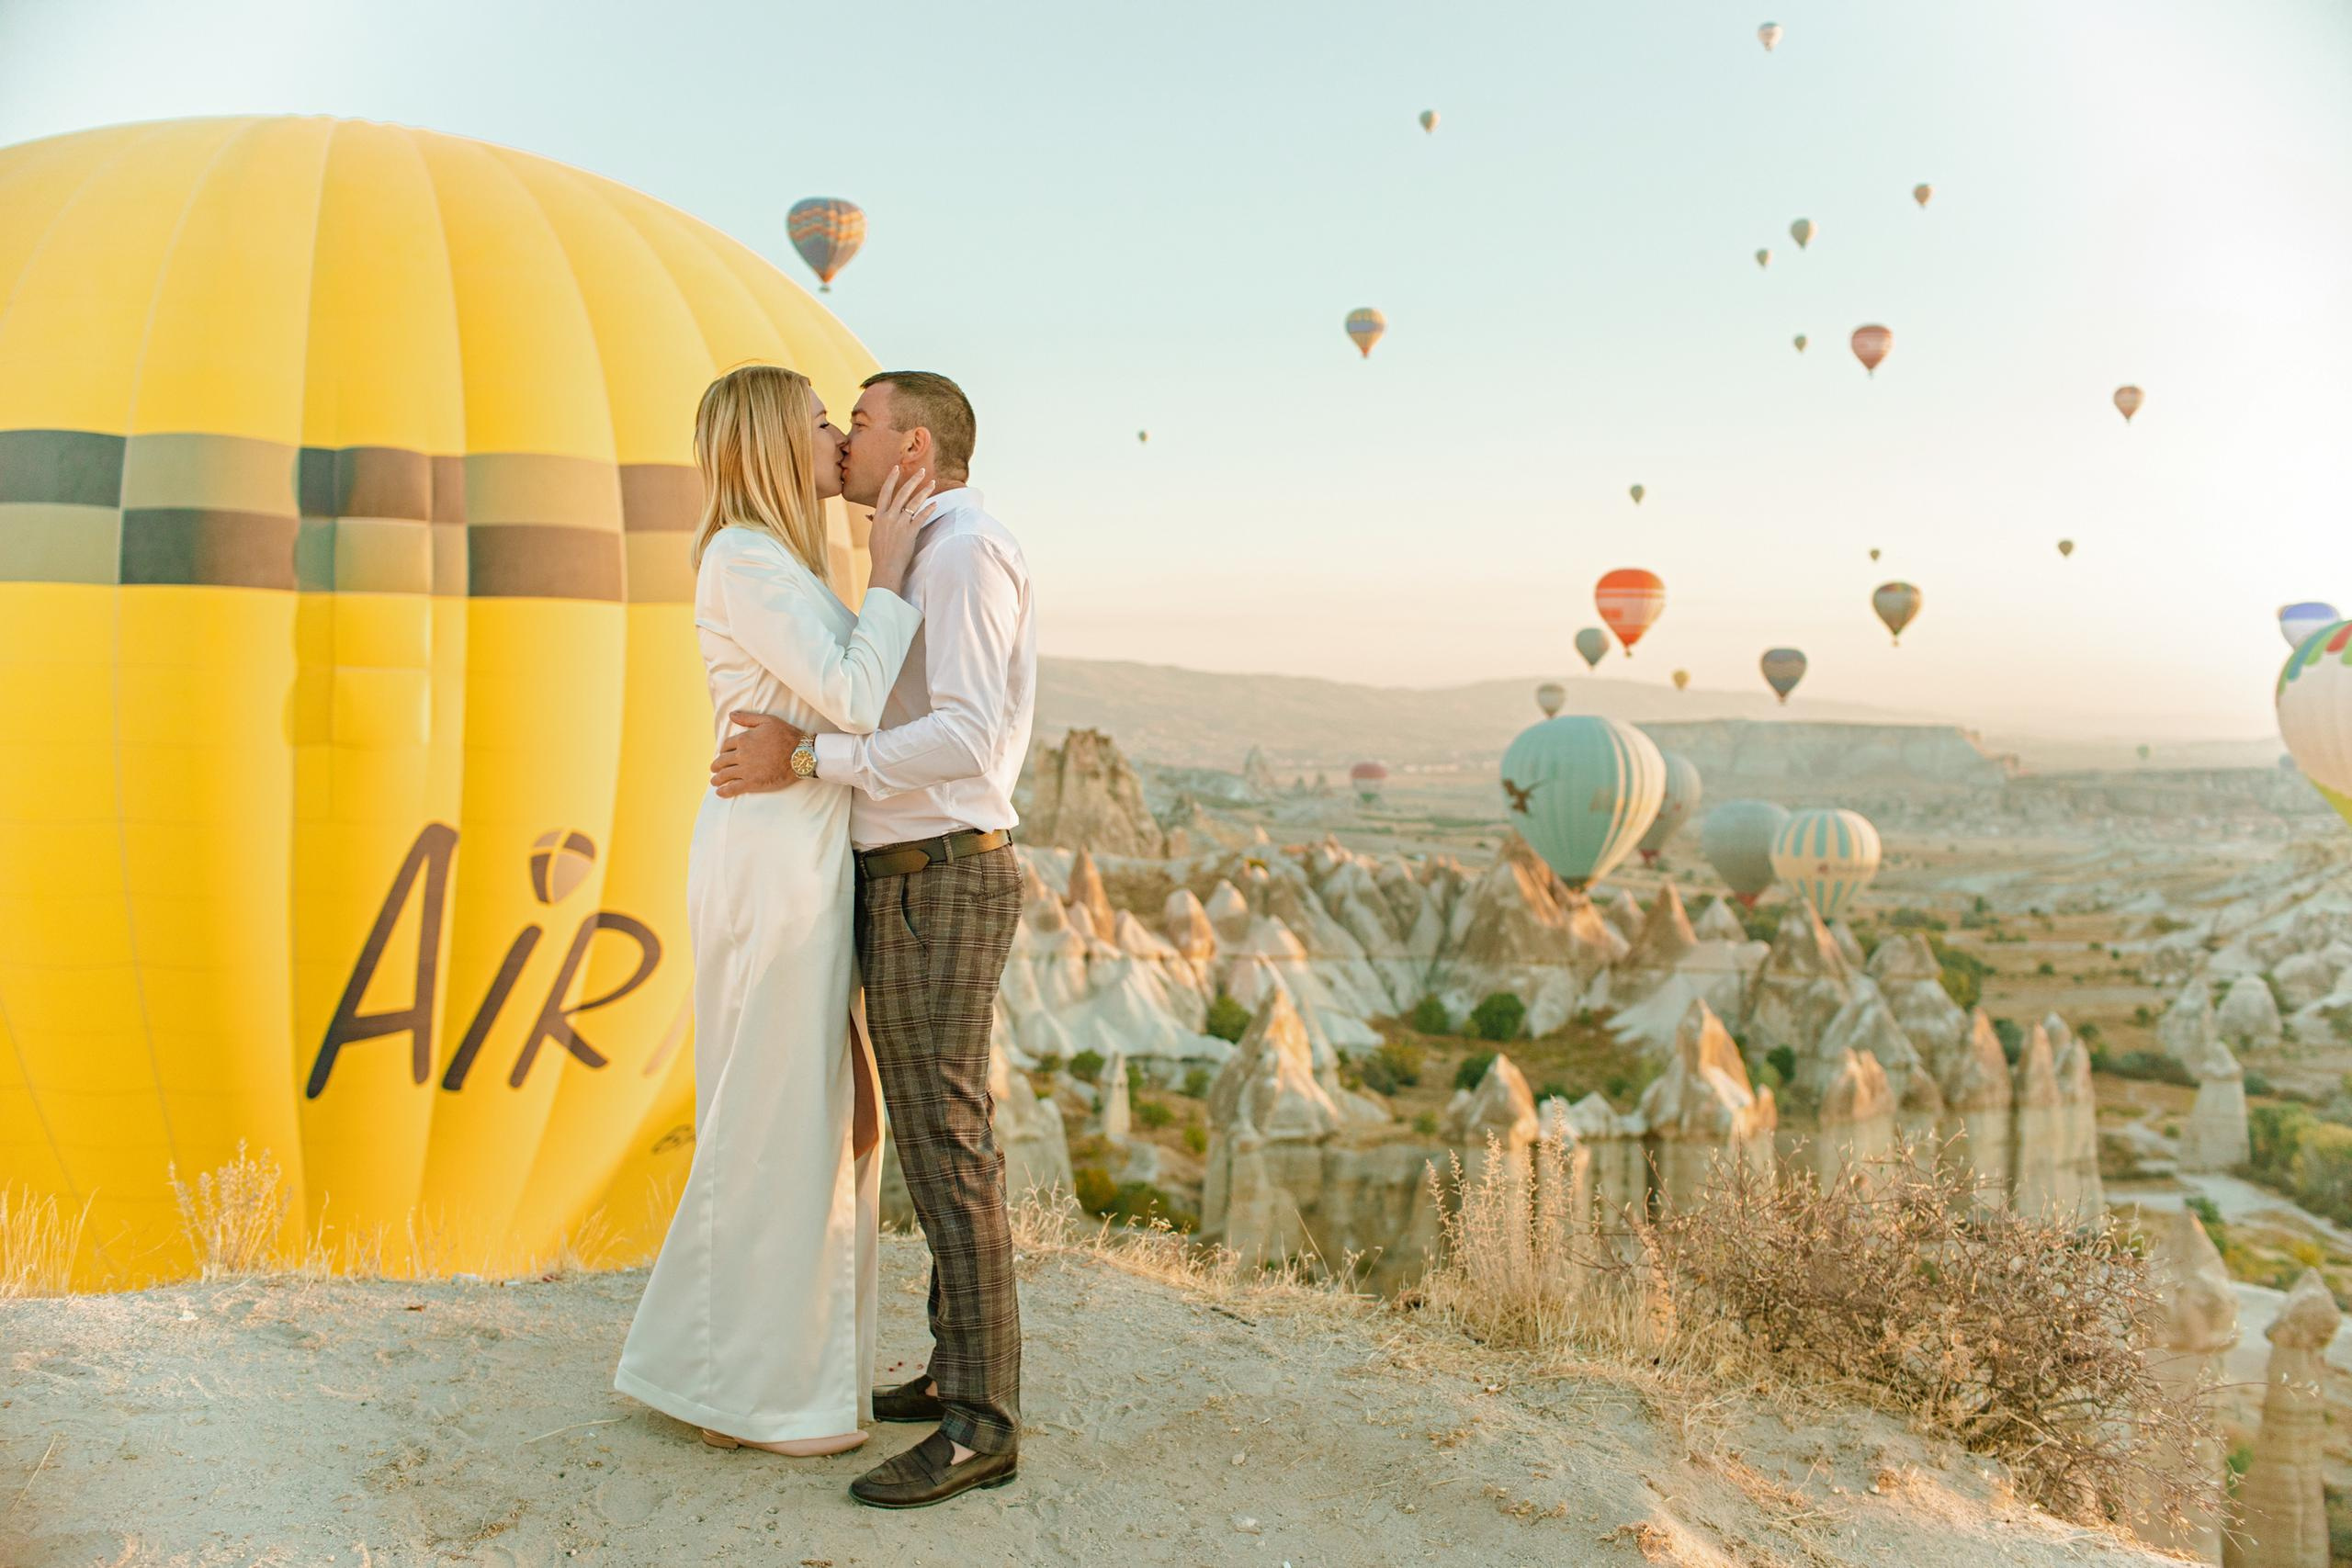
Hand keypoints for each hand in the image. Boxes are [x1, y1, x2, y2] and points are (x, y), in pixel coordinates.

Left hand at [712, 712, 806, 796]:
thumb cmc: (787, 736)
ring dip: (717, 779)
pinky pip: (733, 788)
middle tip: (714, 769)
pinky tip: (720, 792)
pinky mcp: (752, 783)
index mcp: (744, 739)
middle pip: (722, 761)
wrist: (801, 755)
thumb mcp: (768, 721)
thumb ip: (748, 718)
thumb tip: (731, 715)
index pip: (726, 745)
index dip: (723, 750)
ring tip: (714, 781)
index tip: (723, 754)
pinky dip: (724, 791)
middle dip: (716, 765)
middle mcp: (741, 755)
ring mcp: (746, 770)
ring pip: (724, 775)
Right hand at [863, 466, 933, 596]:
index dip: (891, 479)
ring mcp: (900, 524)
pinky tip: (935, 503)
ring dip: (924, 492)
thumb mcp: (875, 534)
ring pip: (914, 503)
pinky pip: (921, 517)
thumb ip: (876, 522)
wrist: (886, 567)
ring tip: (932, 483)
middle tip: (921, 471)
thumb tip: (871, 515)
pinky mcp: (911, 532)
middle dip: (912, 480)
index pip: (885, 492)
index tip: (897, 468)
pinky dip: (928, 510)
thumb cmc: (879, 553)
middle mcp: (889, 517)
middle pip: (902, 493)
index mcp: (879, 516)